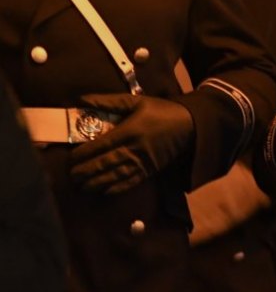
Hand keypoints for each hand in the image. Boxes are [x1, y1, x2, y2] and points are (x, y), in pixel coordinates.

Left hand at [69, 93, 194, 193]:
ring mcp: (142, 162)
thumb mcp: (136, 101)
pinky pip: (130, 183)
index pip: (100, 145)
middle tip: (70, 176)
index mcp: (129, 130)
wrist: (190, 124)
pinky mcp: (150, 171)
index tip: (70, 158)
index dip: (82, 154)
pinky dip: (115, 189)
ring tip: (81, 186)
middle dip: (84, 171)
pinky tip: (103, 191)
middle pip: (104, 163)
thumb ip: (108, 101)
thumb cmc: (161, 111)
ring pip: (114, 176)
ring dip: (95, 183)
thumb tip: (81, 100)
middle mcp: (134, 148)